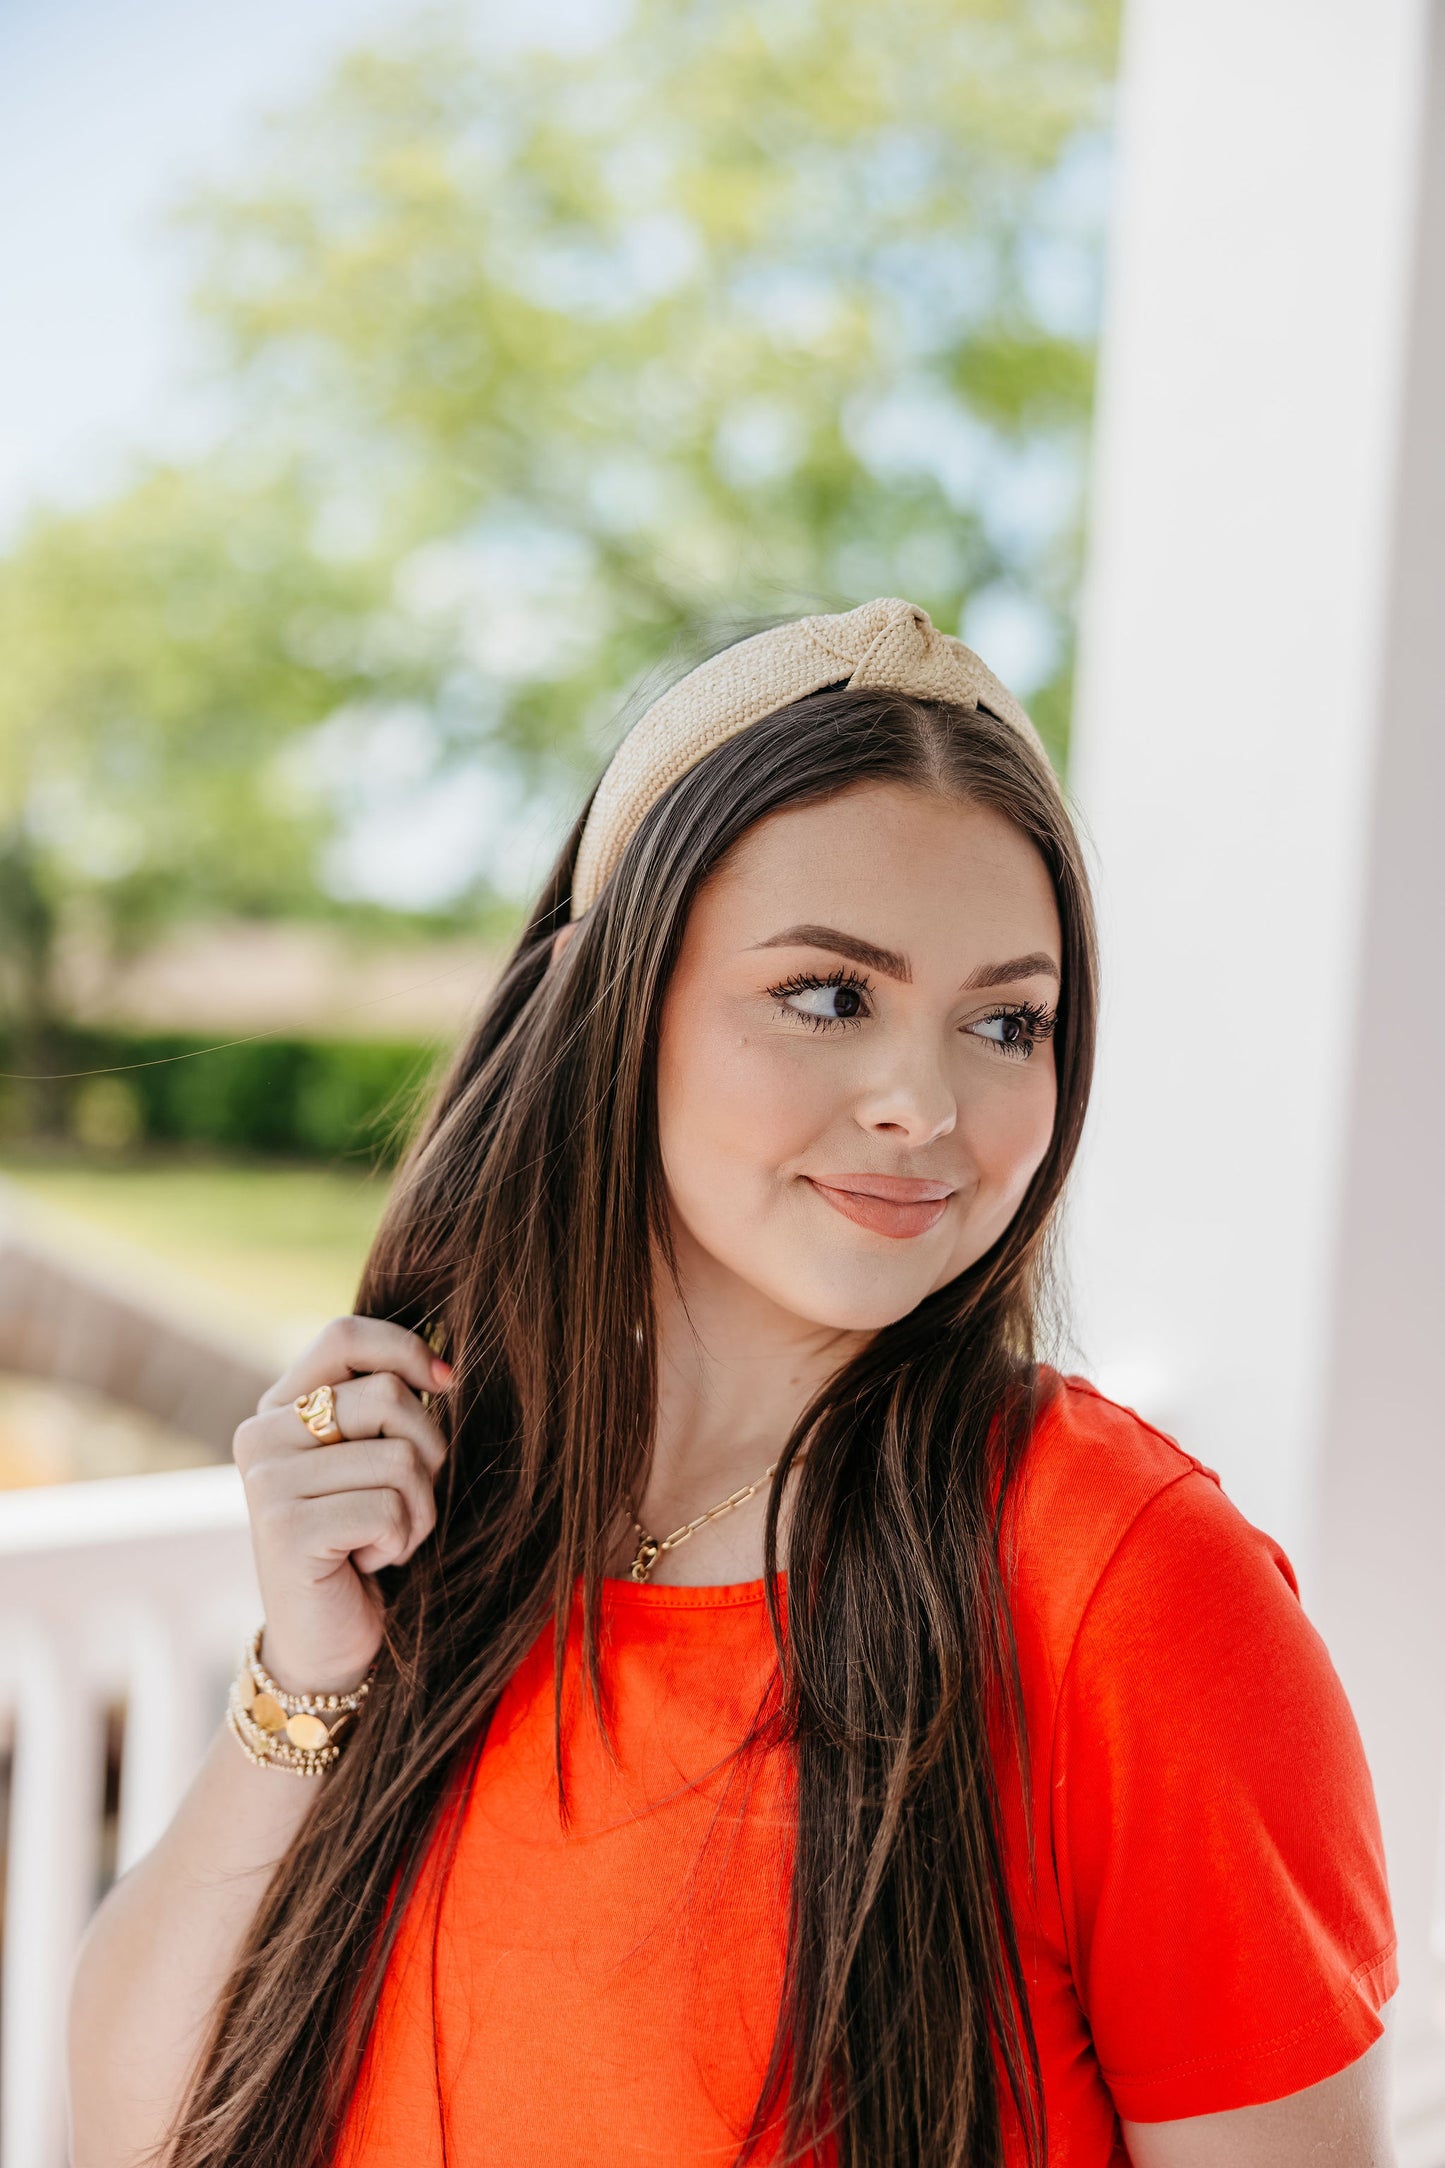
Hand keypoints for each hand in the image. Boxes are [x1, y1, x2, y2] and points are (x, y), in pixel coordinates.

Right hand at [232, 1317, 451, 1695]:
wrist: (329, 1641)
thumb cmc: (366, 1541)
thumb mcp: (374, 1460)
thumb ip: (387, 1407)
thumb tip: (446, 1367)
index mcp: (280, 1407)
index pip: (345, 1335)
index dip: (407, 1349)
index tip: (445, 1384)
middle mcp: (261, 1435)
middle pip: (388, 1396)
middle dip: (427, 1451)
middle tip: (405, 1500)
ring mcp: (267, 1482)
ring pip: (400, 1457)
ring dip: (418, 1509)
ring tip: (383, 1538)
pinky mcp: (286, 1529)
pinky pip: (389, 1508)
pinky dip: (401, 1541)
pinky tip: (366, 1563)